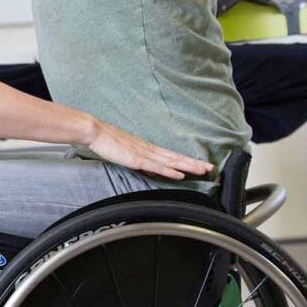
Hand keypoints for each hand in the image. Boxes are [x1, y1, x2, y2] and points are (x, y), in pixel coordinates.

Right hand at [87, 120, 214, 180]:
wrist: (96, 132)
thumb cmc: (107, 141)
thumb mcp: (126, 153)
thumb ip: (140, 162)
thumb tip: (150, 171)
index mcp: (147, 148)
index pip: (171, 156)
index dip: (187, 160)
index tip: (200, 164)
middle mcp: (149, 149)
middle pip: (176, 157)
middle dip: (194, 163)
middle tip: (211, 167)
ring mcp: (144, 153)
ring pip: (170, 161)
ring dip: (187, 166)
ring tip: (202, 170)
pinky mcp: (136, 158)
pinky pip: (156, 166)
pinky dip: (169, 170)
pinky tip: (179, 174)